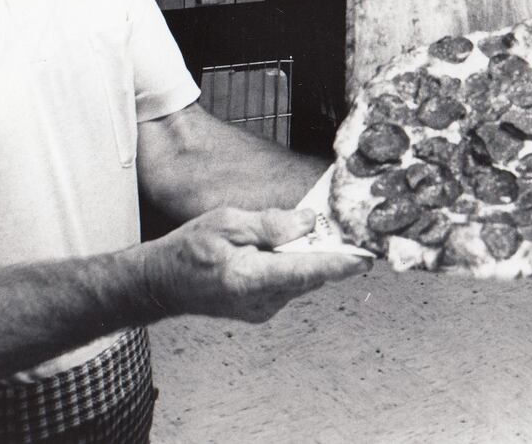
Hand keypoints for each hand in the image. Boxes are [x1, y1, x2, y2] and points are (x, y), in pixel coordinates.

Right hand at [139, 208, 370, 323]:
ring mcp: (263, 309)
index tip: (367, 257)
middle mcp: (261, 301)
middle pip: (309, 274)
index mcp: (250, 278)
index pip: (306, 271)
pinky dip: (292, 265)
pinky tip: (278, 248)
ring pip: (301, 279)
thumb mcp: (226, 222)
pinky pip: (289, 284)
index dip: (340, 264)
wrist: (164, 283)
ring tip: (300, 232)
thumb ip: (270, 224)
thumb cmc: (189, 249)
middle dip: (326, 251)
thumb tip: (308, 222)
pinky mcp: (262, 308)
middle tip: (341, 227)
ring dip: (307, 257)